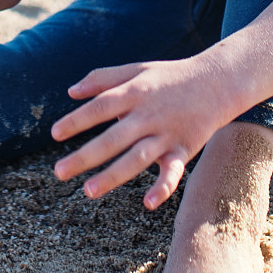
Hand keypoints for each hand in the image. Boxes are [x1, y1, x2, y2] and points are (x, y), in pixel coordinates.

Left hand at [48, 57, 238, 209]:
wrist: (218, 81)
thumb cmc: (170, 76)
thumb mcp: (136, 69)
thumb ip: (103, 78)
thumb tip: (70, 91)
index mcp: (135, 92)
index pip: (101, 106)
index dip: (77, 120)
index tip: (54, 134)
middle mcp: (148, 114)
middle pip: (113, 137)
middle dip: (85, 156)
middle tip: (59, 172)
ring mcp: (166, 133)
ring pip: (137, 158)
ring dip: (113, 176)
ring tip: (88, 191)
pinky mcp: (183, 149)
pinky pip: (172, 172)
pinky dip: (163, 188)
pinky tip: (148, 203)